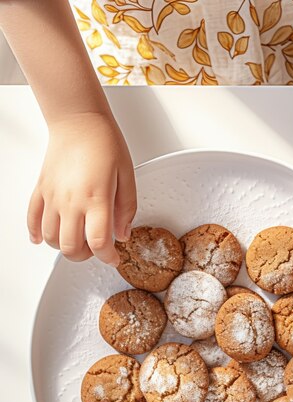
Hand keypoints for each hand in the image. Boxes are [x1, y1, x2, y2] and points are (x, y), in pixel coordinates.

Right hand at [27, 112, 136, 264]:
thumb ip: (127, 209)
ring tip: (78, 239)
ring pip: (51, 239)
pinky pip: (32, 220)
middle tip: (96, 249)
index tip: (114, 258)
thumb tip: (123, 234)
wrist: (78, 120)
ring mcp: (53, 198)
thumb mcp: (127, 176)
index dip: (108, 258)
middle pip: (71, 248)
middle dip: (86, 256)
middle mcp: (71, 202)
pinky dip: (37, 234)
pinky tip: (44, 238)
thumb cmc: (104, 143)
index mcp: (96, 199)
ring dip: (64, 247)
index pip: (99, 243)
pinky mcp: (41, 190)